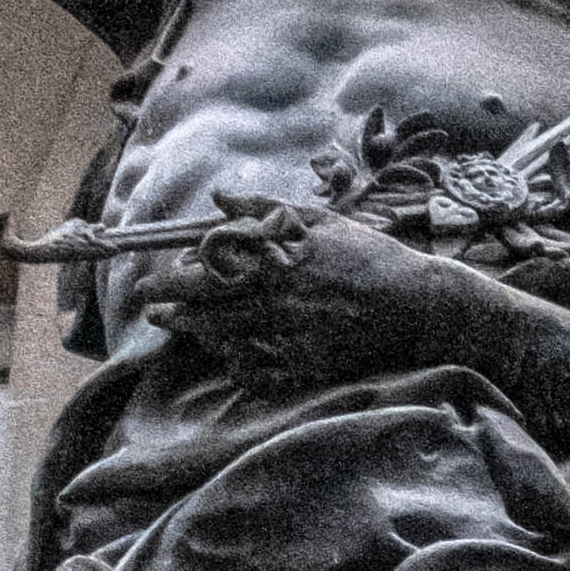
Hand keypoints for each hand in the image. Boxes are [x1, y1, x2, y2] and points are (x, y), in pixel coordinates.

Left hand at [144, 202, 461, 392]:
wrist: (419, 306)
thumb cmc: (368, 255)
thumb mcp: (318, 220)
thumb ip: (263, 210)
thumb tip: (219, 199)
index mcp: (276, 261)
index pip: (206, 270)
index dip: (175, 276)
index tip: (160, 278)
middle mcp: (278, 301)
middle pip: (207, 307)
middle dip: (171, 307)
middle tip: (151, 305)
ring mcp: (292, 337)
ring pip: (225, 340)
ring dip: (197, 334)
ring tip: (180, 327)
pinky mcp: (309, 366)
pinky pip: (259, 371)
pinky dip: (236, 363)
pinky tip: (227, 354)